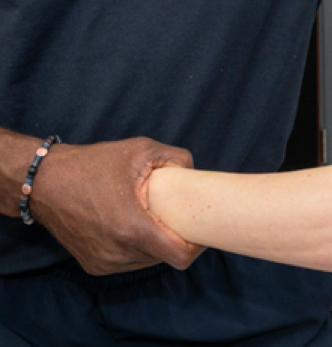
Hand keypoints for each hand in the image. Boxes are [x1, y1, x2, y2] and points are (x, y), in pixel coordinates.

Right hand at [30, 137, 202, 274]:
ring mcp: (104, 262)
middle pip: (165, 257)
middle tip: (182, 216)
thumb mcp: (142, 150)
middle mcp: (118, 252)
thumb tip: (195, 174)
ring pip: (147, 261)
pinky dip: (138, 248)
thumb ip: (177, 159)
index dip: (196, 246)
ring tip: (158, 218)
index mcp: (132, 228)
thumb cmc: (94, 164)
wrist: (46, 182)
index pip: (178, 256)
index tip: (203, 229)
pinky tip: (137, 226)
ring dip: (157, 244)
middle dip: (177, 239)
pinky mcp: (93, 265)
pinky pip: (128, 262)